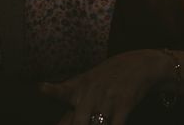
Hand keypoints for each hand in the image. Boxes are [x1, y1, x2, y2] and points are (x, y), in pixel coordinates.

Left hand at [40, 50, 164, 124]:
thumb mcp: (90, 79)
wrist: (141, 64)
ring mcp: (108, 98)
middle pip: (78, 121)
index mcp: (81, 85)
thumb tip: (57, 113)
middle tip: (81, 123)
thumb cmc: (112, 75)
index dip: (51, 91)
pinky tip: (113, 124)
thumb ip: (73, 97)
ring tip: (99, 122)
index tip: (41, 88)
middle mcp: (92, 92)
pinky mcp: (124, 103)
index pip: (62, 91)